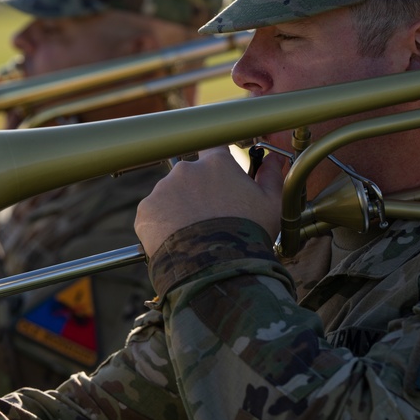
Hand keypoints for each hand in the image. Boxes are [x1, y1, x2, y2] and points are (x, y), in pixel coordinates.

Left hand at [135, 147, 285, 257]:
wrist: (218, 268)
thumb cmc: (249, 235)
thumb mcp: (270, 205)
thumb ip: (270, 176)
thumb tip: (273, 160)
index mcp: (216, 163)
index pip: (214, 151)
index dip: (218, 166)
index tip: (221, 181)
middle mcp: (186, 170)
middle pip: (190, 176)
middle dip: (198, 193)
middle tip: (209, 218)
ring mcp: (162, 189)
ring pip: (170, 196)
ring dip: (179, 209)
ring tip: (194, 235)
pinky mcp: (146, 211)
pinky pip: (154, 215)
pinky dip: (162, 226)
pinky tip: (177, 242)